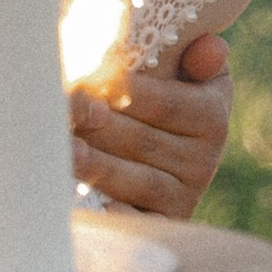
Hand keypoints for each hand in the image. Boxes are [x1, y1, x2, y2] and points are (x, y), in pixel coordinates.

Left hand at [72, 31, 231, 219]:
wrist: (174, 165)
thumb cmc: (169, 105)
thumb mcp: (192, 78)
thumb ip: (198, 60)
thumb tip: (210, 47)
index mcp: (211, 117)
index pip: (162, 102)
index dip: (123, 88)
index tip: (88, 77)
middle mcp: (202, 161)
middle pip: (141, 140)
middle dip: (98, 124)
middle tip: (61, 108)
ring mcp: (182, 197)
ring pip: (136, 180)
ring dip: (98, 165)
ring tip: (66, 150)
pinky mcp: (161, 224)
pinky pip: (139, 221)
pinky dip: (119, 216)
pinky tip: (95, 208)